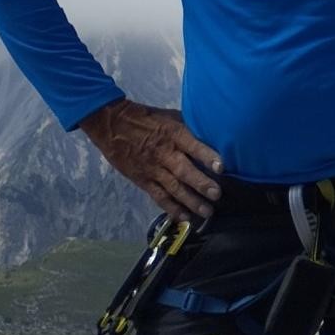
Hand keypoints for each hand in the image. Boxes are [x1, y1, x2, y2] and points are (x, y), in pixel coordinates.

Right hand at [79, 98, 223, 220]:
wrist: (113, 125)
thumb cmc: (148, 119)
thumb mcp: (172, 117)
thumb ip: (190, 128)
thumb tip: (215, 135)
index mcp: (174, 134)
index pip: (193, 146)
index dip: (207, 156)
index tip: (221, 167)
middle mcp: (164, 153)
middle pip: (184, 171)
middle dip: (201, 184)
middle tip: (217, 195)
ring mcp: (153, 169)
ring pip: (173, 188)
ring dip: (190, 201)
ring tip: (206, 212)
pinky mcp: (143, 180)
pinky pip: (159, 196)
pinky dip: (171, 208)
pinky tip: (184, 217)